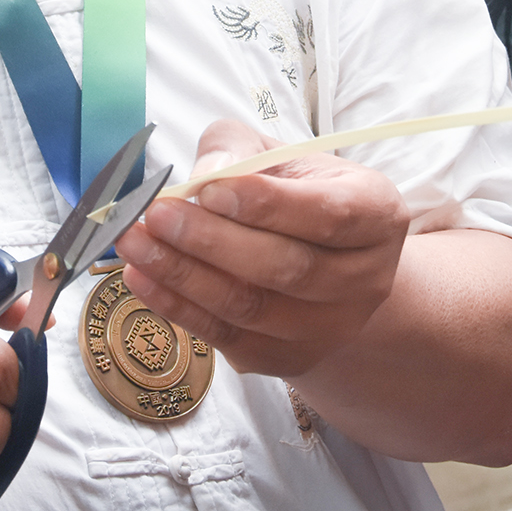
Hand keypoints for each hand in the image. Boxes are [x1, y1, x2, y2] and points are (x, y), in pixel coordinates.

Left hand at [115, 120, 409, 378]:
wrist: (321, 258)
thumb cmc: (295, 192)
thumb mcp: (277, 153)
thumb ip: (237, 150)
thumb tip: (201, 177)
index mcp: (377, 214)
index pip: (328, 214)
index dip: (266, 204)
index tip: (206, 189)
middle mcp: (366, 279)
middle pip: (287, 268)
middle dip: (211, 241)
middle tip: (154, 215)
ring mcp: (332, 329)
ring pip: (252, 309)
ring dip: (183, 276)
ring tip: (133, 243)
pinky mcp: (290, 360)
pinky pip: (228, 338)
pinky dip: (178, 308)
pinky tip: (141, 277)